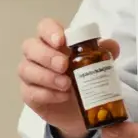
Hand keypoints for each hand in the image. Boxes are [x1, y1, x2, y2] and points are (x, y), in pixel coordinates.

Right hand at [18, 17, 118, 137]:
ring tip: (67, 85)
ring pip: (26, 69)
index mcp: (53, 42)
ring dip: (47, 76)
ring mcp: (30, 74)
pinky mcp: (29, 94)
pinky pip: (30, 92)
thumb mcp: (97, 65)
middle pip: (30, 46)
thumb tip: (112, 46)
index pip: (44, 27)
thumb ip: (104, 53)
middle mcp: (37, 55)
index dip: (50, 31)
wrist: (81, 109)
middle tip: (64, 65)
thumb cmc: (84, 79)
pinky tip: (62, 96)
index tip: (61, 41)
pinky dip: (47, 94)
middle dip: (47, 56)